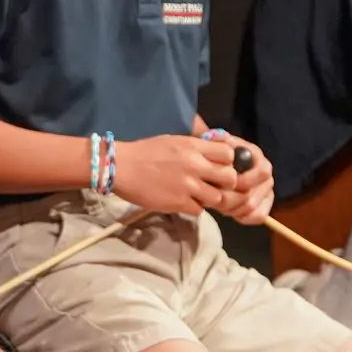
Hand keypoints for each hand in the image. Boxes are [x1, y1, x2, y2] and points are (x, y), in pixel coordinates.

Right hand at [112, 132, 237, 216]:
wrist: (121, 167)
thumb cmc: (145, 151)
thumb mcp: (174, 141)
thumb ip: (196, 148)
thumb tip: (213, 154)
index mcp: (193, 146)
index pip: (229, 154)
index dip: (228, 162)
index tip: (220, 166)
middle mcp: (195, 165)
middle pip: (230, 178)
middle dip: (226, 183)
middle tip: (215, 185)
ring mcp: (187, 186)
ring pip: (218, 198)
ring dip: (211, 199)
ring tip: (200, 195)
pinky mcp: (178, 203)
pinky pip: (199, 210)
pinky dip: (194, 208)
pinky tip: (185, 201)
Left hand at [207, 133, 275, 224]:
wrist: (221, 167)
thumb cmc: (217, 156)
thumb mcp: (215, 144)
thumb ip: (216, 142)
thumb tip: (217, 139)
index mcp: (257, 157)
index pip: (260, 173)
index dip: (239, 183)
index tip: (220, 186)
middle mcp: (266, 173)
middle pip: (251, 196)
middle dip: (230, 201)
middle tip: (213, 200)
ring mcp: (267, 189)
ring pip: (251, 208)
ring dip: (232, 210)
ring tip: (218, 205)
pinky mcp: (265, 203)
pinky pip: (258, 216)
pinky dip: (243, 217)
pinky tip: (231, 212)